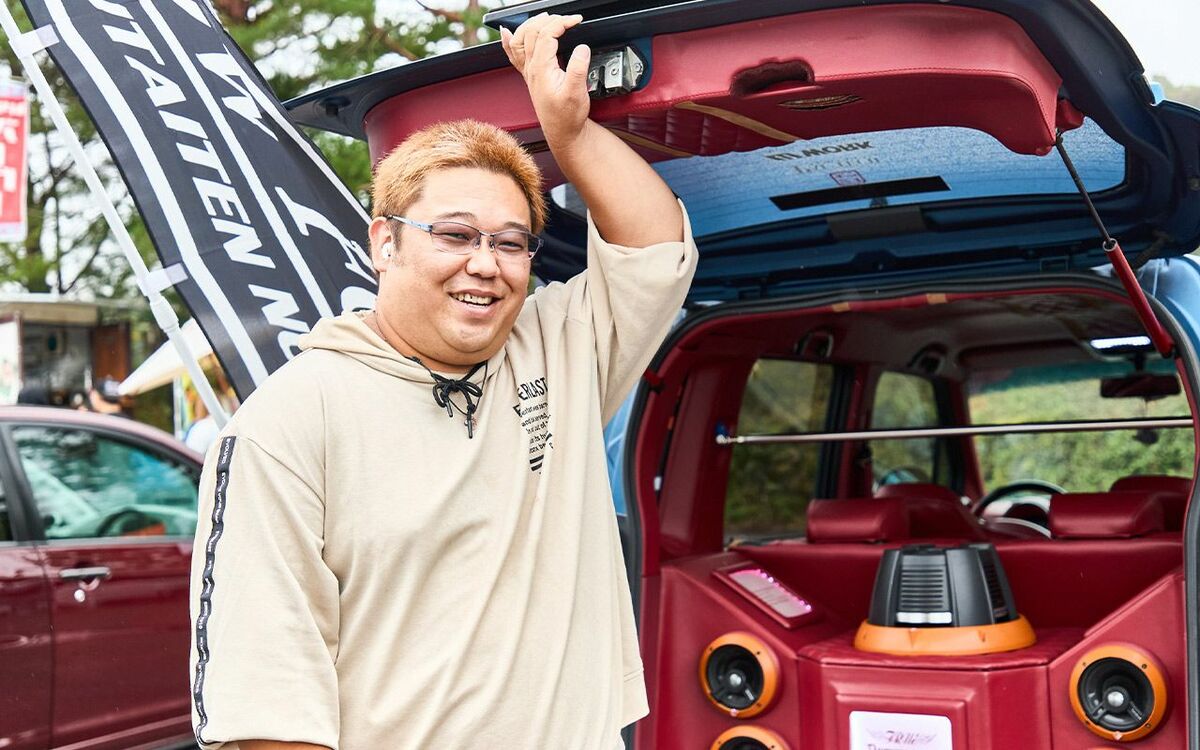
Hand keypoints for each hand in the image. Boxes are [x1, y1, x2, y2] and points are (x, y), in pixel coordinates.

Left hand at [501, 13, 590, 149]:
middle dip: (549, 20)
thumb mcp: (577, 92)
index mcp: (542, 69)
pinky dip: (509, 40)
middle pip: (532, 32)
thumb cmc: (568, 117)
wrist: (562, 133)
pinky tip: (506, 32)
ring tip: (544, 17)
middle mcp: (532, 69)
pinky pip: (513, 54)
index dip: (562, 23)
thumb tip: (582, 48)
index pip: (547, 35)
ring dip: (530, 24)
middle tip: (566, 19)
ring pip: (520, 39)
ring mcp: (529, 72)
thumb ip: (578, 68)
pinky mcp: (531, 76)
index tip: (576, 21)